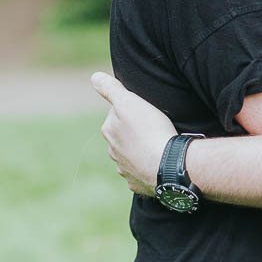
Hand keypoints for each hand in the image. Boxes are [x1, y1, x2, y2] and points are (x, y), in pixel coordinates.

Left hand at [91, 71, 178, 195]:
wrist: (167, 166)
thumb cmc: (150, 130)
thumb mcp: (129, 102)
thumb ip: (111, 89)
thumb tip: (94, 77)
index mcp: (109, 131)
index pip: (117, 114)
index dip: (132, 110)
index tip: (145, 111)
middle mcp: (113, 153)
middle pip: (123, 136)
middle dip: (134, 132)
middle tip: (153, 127)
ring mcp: (125, 170)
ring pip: (131, 156)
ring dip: (140, 151)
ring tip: (157, 145)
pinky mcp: (138, 184)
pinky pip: (141, 173)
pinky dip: (147, 168)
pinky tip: (158, 162)